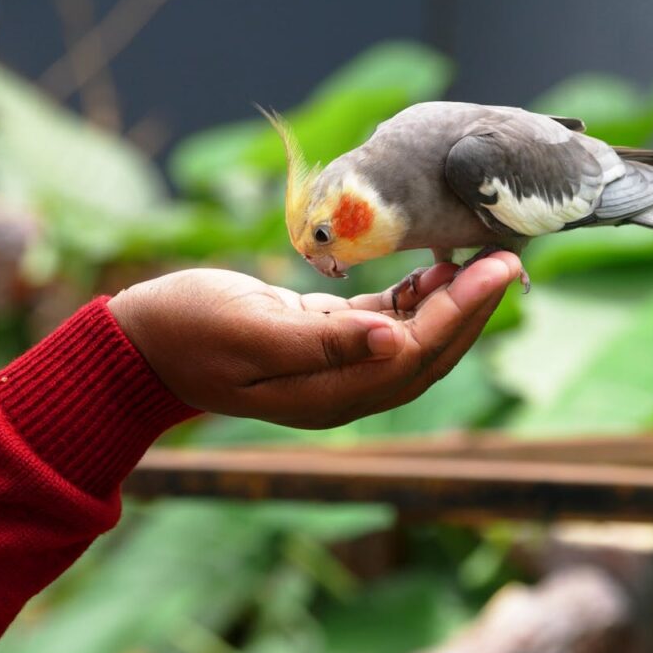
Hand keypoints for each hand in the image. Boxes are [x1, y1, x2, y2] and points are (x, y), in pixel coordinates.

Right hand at [107, 254, 520, 428]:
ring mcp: (335, 368)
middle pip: (428, 353)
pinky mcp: (325, 341)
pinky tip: (436, 268)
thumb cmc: (187, 330)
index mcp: (330, 394)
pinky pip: (386, 323)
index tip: (499, 270)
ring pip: (414, 338)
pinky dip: (416, 298)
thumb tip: (396, 340)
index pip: (416, 356)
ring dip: (451, 302)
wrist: (142, 342)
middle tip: (510, 259)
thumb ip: (323, 343)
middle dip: (473, 309)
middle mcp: (343, 388)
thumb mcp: (251, 332)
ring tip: (485, 258)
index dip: (462, 314)